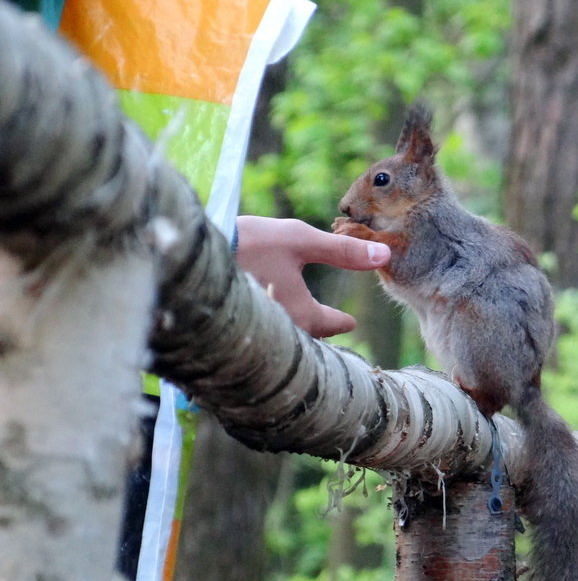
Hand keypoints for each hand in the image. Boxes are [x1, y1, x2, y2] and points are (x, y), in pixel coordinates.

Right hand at [235, 216, 389, 337]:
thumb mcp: (301, 241)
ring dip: (292, 331)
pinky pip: (257, 337)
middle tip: (327, 329)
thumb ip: (343, 251)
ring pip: (282, 339)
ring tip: (296, 325)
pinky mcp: (232, 331)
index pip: (330, 325)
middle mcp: (281, 334)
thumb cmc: (250, 244)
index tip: (349, 322)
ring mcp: (255, 335)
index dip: (340, 322)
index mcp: (302, 316)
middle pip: (306, 337)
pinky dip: (267, 330)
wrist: (188, 253)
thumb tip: (385, 254)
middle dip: (316, 333)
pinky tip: (262, 318)